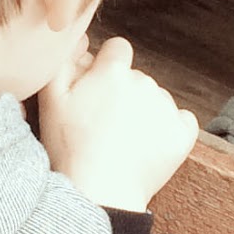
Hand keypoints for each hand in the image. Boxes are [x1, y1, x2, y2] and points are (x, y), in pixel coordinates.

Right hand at [38, 37, 198, 210]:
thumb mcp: (51, 100)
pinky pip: (180, 120)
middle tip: (103, 124)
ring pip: (156, 99)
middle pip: (136, 77)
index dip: (106, 67)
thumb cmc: (70, 147)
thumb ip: (65, 62)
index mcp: (114, 71)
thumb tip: (82, 41)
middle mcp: (144, 82)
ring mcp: (166, 107)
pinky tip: (148, 145)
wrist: (98, 192)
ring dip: (143, 112)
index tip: (97, 91)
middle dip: (123, 93)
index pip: (118, 49)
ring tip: (122, 141)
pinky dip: (168, 129)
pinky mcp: (182, 133)